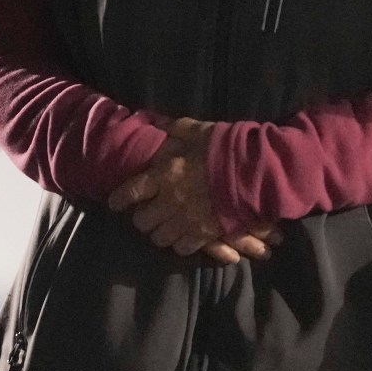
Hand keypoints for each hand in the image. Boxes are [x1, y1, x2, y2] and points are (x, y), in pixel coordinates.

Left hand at [106, 120, 275, 263]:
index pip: (130, 192)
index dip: (119, 199)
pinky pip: (182, 247)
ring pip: (159, 237)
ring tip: (164, 227)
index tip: (115, 204)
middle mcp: (169, 200)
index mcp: (163, 175)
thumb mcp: (198, 131)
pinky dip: (180, 244)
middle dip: (142, 218)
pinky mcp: (204, 234)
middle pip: (141, 221)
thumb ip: (177, 129)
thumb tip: (161, 123)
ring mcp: (186, 220)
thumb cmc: (225, 149)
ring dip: (160, 232)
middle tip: (147, 214)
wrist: (256, 172)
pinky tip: (183, 237)